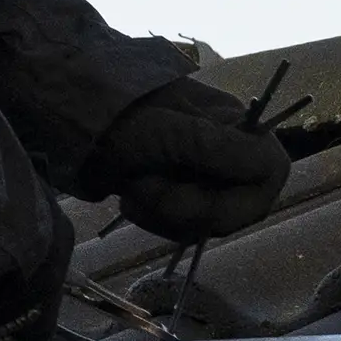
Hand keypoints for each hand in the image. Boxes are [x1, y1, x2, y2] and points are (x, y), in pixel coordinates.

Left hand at [81, 78, 290, 243]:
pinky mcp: (173, 193)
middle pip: (234, 208)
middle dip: (187, 207)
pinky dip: (151, 216)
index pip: (269, 173)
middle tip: (148, 188)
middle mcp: (224, 153)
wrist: (68, 115)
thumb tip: (271, 164)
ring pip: (202, 223)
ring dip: (162, 212)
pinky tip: (129, 195)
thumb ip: (218, 149)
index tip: (205, 201)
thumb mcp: (168, 129)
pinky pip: (177, 226)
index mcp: (235, 128)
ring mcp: (198, 175)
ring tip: (133, 186)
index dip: (242, 198)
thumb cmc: (120, 114)